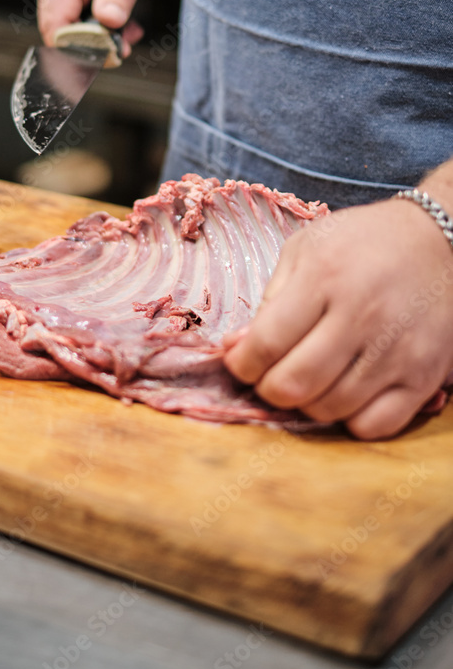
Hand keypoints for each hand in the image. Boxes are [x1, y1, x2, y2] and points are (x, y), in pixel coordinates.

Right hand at [37, 0, 168, 56]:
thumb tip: (107, 22)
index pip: (56, 26)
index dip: (77, 49)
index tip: (110, 56)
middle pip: (57, 32)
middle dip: (90, 48)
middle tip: (124, 49)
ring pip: (68, 28)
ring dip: (98, 39)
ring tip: (129, 34)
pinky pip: (76, 18)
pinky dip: (99, 28)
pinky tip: (124, 25)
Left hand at [223, 198, 452, 438]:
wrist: (437, 242)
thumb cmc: (362, 243)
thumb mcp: (305, 249)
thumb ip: (269, 299)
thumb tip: (236, 347)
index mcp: (324, 277)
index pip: (267, 342)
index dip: (241, 363)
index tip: (240, 361)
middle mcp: (362, 316)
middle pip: (294, 384)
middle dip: (268, 389)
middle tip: (270, 376)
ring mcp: (396, 350)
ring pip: (330, 409)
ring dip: (306, 404)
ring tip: (308, 379)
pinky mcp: (424, 376)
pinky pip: (374, 425)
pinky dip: (349, 419)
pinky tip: (344, 393)